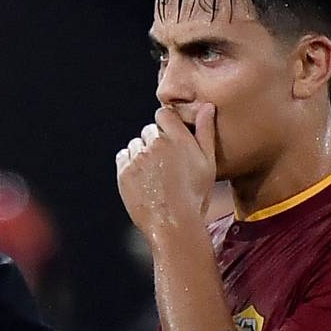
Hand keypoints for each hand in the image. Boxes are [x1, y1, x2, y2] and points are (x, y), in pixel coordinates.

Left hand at [115, 103, 215, 234]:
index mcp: (178, 138)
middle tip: (165, 164)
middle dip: (155, 142)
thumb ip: (206, 132)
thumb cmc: (195, 195)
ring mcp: (138, 158)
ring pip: (135, 145)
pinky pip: (122, 157)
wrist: (173, 224)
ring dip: (142, 154)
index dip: (165, 124)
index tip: (169, 138)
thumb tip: (207, 106)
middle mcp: (156, 144)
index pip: (163, 114)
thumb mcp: (208, 163)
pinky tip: (142, 180)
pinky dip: (129, 165)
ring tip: (154, 176)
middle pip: (149, 131)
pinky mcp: (124, 171)